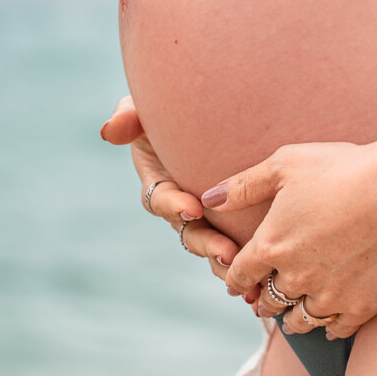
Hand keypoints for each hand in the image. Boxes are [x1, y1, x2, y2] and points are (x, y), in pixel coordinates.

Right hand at [101, 96, 240, 283]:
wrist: (224, 109)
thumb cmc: (177, 105)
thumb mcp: (147, 106)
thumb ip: (128, 115)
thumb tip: (108, 131)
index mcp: (160, 181)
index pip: (161, 200)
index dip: (174, 206)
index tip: (192, 208)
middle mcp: (183, 204)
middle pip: (190, 232)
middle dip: (207, 244)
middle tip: (227, 252)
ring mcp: (210, 216)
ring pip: (215, 245)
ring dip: (228, 259)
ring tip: (247, 270)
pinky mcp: (237, 219)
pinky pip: (241, 244)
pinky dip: (251, 259)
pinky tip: (268, 270)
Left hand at [203, 140, 376, 338]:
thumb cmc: (340, 167)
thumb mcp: (284, 165)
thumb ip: (243, 185)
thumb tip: (209, 199)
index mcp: (271, 245)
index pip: (241, 274)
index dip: (236, 280)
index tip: (237, 285)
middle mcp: (295, 276)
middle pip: (270, 301)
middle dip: (264, 300)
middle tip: (264, 301)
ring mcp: (329, 295)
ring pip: (301, 321)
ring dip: (293, 319)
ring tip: (292, 318)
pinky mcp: (362, 304)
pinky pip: (338, 328)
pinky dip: (330, 328)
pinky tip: (329, 323)